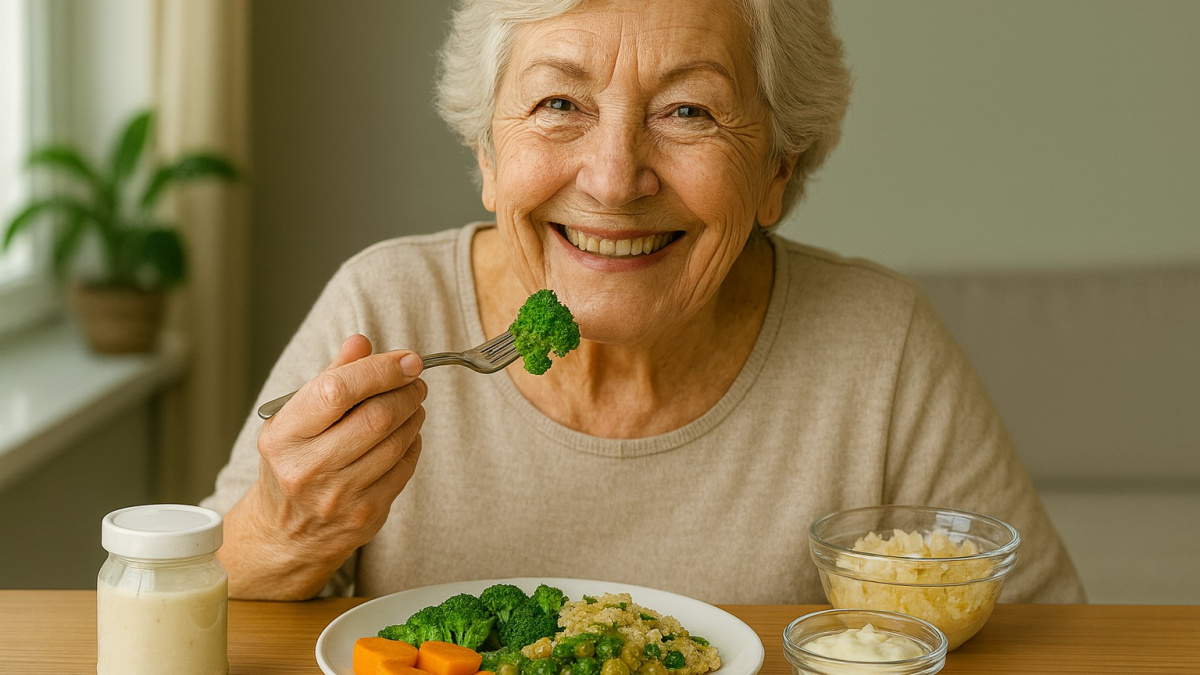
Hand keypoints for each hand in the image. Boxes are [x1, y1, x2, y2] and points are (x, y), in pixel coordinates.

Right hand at [223, 334, 425, 598]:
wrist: (285, 533)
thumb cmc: (293, 464)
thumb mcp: (295, 419)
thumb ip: (330, 378)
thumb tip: (361, 342)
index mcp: (284, 435)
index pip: (336, 390)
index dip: (380, 370)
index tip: (407, 359)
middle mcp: (307, 467)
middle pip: (375, 417)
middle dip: (405, 392)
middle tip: (415, 381)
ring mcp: (337, 496)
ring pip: (395, 443)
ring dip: (413, 415)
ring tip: (412, 404)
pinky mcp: (364, 514)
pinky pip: (403, 469)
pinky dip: (412, 444)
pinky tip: (406, 435)